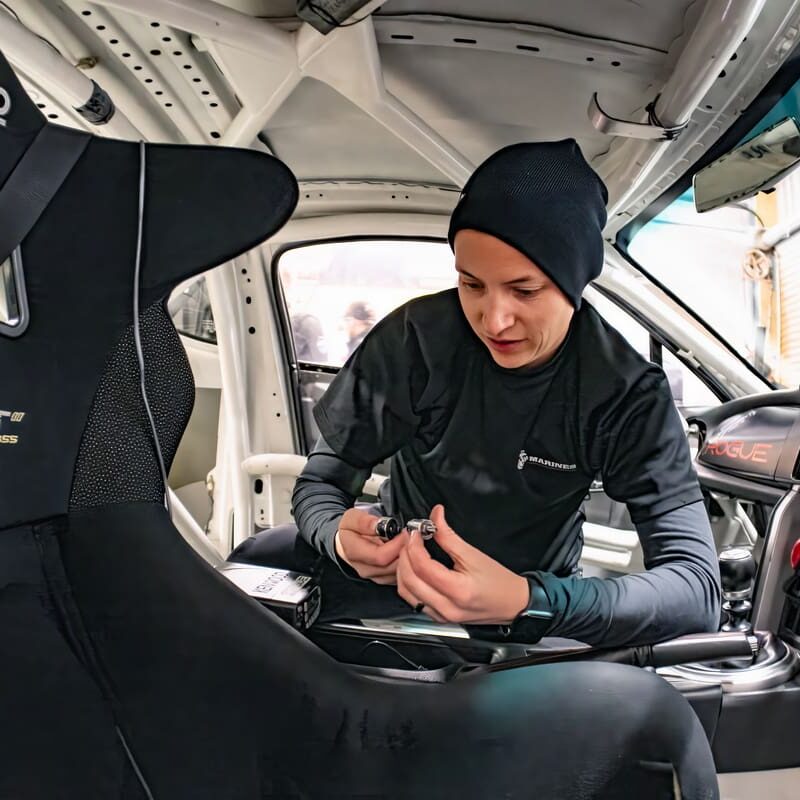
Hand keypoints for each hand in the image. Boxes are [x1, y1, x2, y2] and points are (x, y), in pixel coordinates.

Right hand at [334, 508, 409, 584]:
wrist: (347, 542)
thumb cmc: (350, 530)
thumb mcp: (352, 518)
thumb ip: (363, 521)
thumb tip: (377, 524)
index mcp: (354, 553)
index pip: (380, 556)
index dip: (397, 544)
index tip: (403, 532)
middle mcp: (364, 568)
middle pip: (393, 566)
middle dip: (405, 550)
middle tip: (409, 536)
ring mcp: (375, 576)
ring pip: (399, 573)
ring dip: (407, 557)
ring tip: (407, 542)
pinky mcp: (384, 579)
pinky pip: (401, 575)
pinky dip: (406, 563)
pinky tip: (404, 551)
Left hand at [396, 505, 529, 623]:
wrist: (512, 603)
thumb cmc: (499, 582)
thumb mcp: (473, 554)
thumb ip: (449, 536)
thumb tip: (435, 517)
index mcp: (458, 590)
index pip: (422, 567)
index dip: (414, 546)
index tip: (416, 532)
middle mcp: (447, 607)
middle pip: (409, 580)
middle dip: (404, 555)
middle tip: (410, 539)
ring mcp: (441, 615)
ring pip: (406, 592)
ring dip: (402, 570)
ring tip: (410, 552)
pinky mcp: (439, 617)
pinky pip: (413, 601)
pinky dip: (408, 582)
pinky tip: (414, 569)